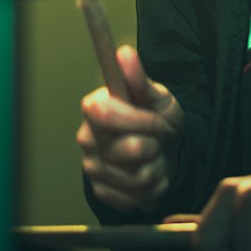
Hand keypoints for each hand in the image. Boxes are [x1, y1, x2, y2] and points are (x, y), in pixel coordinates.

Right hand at [78, 45, 184, 212]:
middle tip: (158, 139)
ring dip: (157, 168)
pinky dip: (151, 189)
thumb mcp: (157, 97)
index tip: (156, 120)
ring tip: (155, 157)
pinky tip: (149, 174)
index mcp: (95, 108)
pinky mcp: (102, 192)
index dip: (139, 120)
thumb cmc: (157, 119)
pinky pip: (135, 197)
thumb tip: (125, 53)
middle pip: (131, 149)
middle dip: (155, 144)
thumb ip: (140, 80)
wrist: (163, 152)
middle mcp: (87, 138)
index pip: (106, 114)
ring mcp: (92, 168)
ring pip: (138, 177)